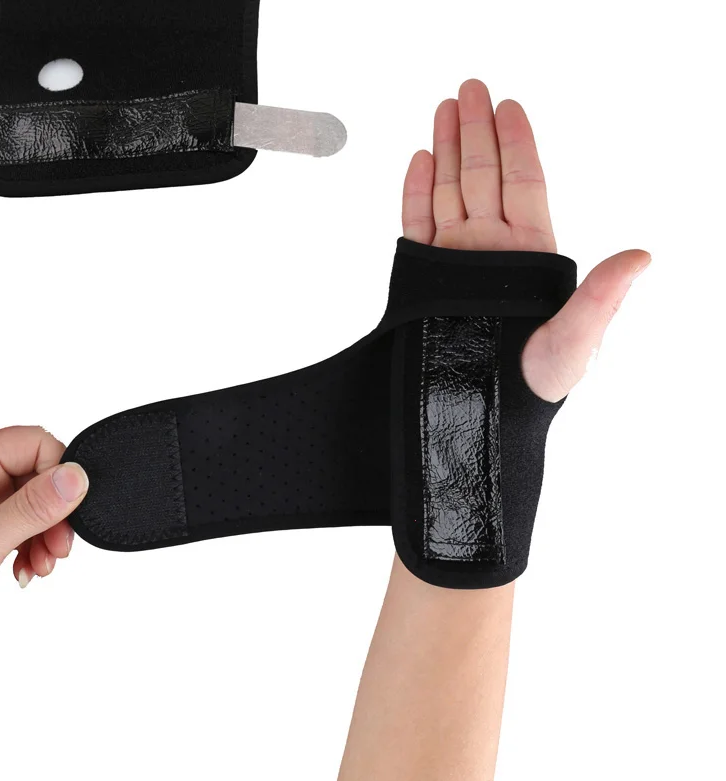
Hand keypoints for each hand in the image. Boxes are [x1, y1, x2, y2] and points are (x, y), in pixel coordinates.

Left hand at [0, 426, 87, 644]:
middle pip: (36, 474)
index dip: (60, 474)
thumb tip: (77, 476)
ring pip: (31, 501)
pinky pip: (17, 522)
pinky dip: (29, 545)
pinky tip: (24, 569)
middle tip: (58, 548)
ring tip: (41, 565)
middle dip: (54, 513)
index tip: (69, 511)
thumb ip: (34, 506)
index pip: (34, 443)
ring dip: (44, 534)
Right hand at [401, 78, 649, 400]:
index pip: (523, 184)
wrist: (477, 416)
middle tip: (470, 89)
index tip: (509, 107)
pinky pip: (416, 225)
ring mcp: (454, 261)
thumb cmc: (529, 388)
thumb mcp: (574, 343)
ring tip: (443, 112)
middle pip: (481, 177)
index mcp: (529, 254)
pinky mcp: (421, 276)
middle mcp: (490, 250)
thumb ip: (600, 298)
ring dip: (445, 150)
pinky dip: (415, 193)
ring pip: (448, 192)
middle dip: (475, 131)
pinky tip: (419, 162)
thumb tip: (641, 257)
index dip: (517, 144)